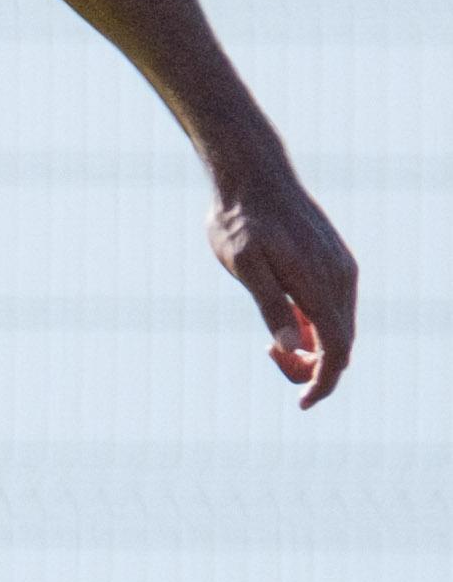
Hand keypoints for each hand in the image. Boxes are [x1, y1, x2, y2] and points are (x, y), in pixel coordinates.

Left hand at [211, 169, 356, 407]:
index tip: (302, 404)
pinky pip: (334, 307)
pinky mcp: (334, 262)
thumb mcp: (245, 266)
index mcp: (321, 285)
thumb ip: (270, 306)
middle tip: (267, 357)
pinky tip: (286, 322)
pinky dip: (317, 325)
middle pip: (341, 344)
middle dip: (312, 366)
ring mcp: (341, 269)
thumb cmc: (240, 223)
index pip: (336, 350)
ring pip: (340, 326)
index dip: (322, 382)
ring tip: (270, 342)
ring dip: (314, 346)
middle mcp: (340, 279)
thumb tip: (289, 348)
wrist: (253, 178)